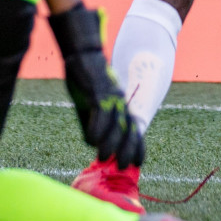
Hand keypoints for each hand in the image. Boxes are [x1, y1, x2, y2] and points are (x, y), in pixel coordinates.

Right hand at [48, 4, 143, 166]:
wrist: (82, 54)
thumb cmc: (85, 79)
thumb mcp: (89, 104)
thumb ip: (92, 121)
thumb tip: (91, 143)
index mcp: (120, 105)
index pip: (135, 128)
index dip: (138, 146)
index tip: (138, 164)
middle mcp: (120, 102)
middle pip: (130, 129)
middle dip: (128, 150)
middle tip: (123, 167)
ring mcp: (110, 97)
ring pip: (117, 125)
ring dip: (110, 144)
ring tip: (103, 158)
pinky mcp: (98, 92)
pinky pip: (101, 114)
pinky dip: (96, 129)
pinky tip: (90, 141)